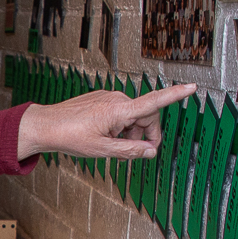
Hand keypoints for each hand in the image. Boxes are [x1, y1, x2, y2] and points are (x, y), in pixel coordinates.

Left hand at [15, 84, 197, 160]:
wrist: (45, 125)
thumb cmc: (69, 136)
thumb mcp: (103, 150)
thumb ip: (130, 151)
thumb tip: (150, 151)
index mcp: (119, 110)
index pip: (154, 102)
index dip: (175, 95)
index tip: (192, 87)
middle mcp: (117, 99)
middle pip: (146, 115)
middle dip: (144, 134)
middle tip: (133, 151)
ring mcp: (108, 98)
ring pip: (133, 116)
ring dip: (130, 132)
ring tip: (110, 144)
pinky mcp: (102, 100)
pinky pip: (120, 113)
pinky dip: (120, 126)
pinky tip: (104, 136)